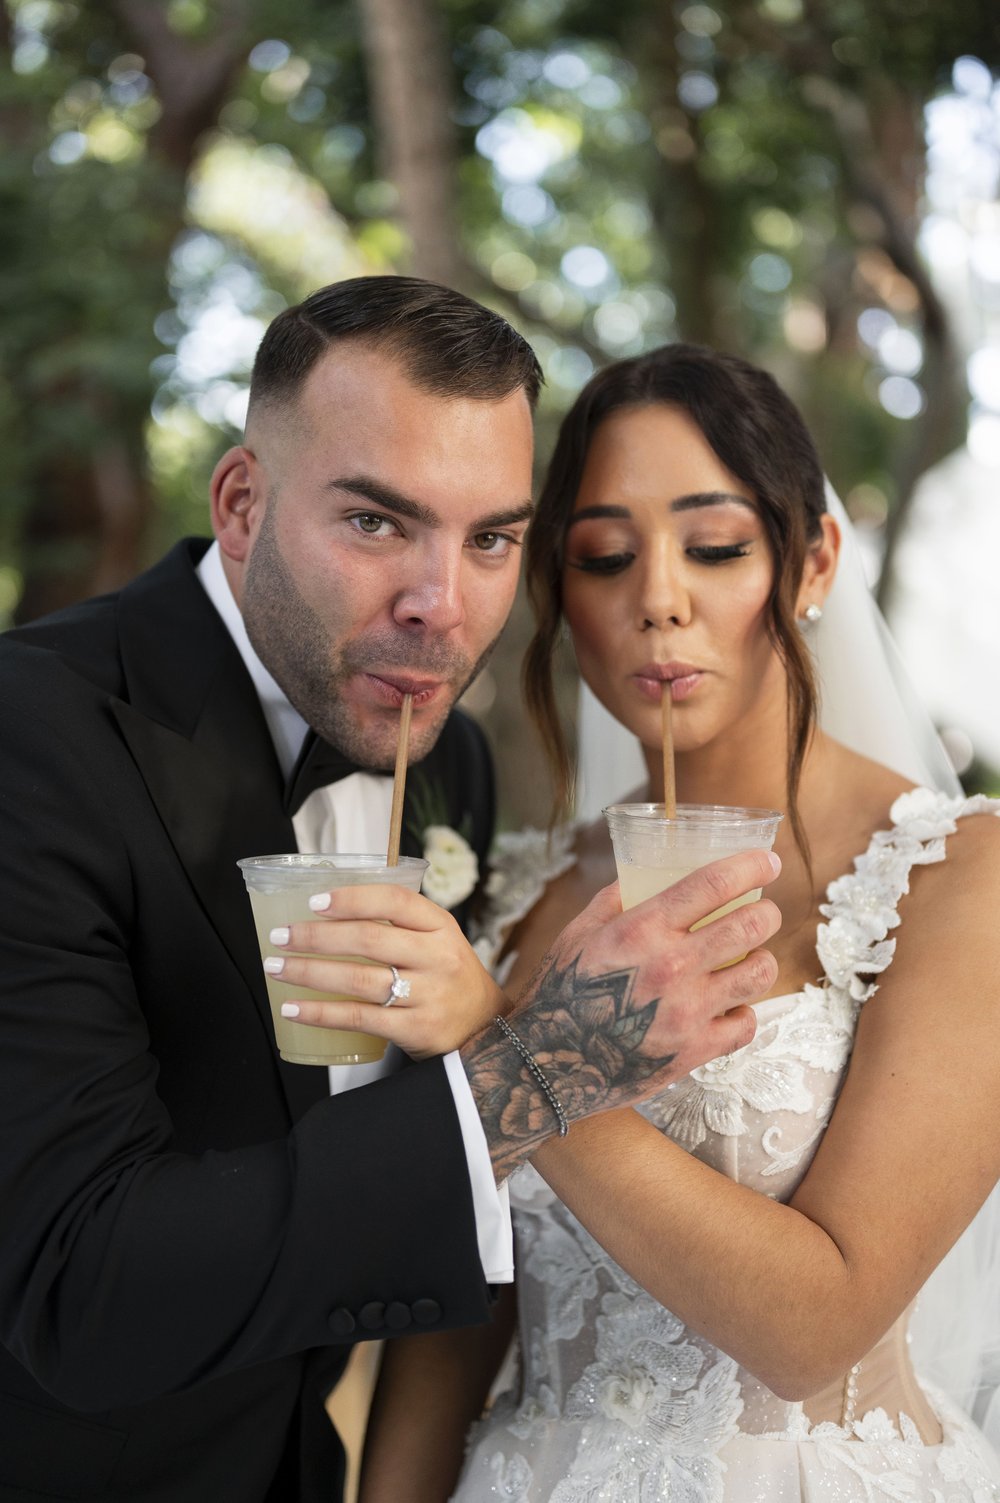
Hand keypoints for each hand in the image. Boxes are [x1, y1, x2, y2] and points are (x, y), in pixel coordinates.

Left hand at [263, 884, 504, 1059]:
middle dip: (316, 936)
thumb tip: (329, 911)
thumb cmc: (448, 977)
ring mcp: (428, 995)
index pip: (394, 901)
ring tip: (276, 968)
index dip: (351, 899)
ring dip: (309, 972)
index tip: (313, 902)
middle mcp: (437, 957)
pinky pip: (359, 1018)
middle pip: (368, 939)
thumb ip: (397, 925)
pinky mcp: (416, 1030)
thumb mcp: (438, 940)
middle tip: (280, 937)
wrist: (487, 1028)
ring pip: (358, 979)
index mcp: (441, 926)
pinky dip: (321, 1013)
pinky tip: (294, 1008)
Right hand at [462, 849, 780, 1179]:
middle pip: (750, 926)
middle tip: (763, 912)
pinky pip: (746, 1026)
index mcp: (642, 929)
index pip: (713, 884)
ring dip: (762, 960)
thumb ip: (615, 900)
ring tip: (750, 959)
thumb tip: (644, 876)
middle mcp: (671, 967)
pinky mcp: (695, 1052)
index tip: (768, 861)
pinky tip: (730, 1006)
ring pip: (760, 975)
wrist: (547, 1064)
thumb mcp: (578, 932)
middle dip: (767, 913)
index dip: (750, 866)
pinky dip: (744, 1012)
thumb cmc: (559, 992)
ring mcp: (687, 1012)